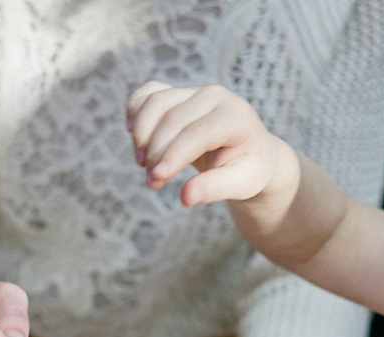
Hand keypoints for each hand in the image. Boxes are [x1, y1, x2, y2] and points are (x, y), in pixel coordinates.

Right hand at [126, 81, 286, 207]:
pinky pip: (149, 93)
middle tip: (152, 182)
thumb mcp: (240, 185)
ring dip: (142, 134)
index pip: (197, 133)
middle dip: (156, 152)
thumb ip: (214, 189)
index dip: (174, 155)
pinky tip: (133, 135)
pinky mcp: (179, 93)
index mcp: (235, 117)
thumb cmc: (247, 170)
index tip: (156, 178)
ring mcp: (195, 91)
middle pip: (172, 119)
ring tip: (142, 164)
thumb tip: (185, 198)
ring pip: (156, 102)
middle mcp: (215, 96)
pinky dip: (135, 110)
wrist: (250, 152)